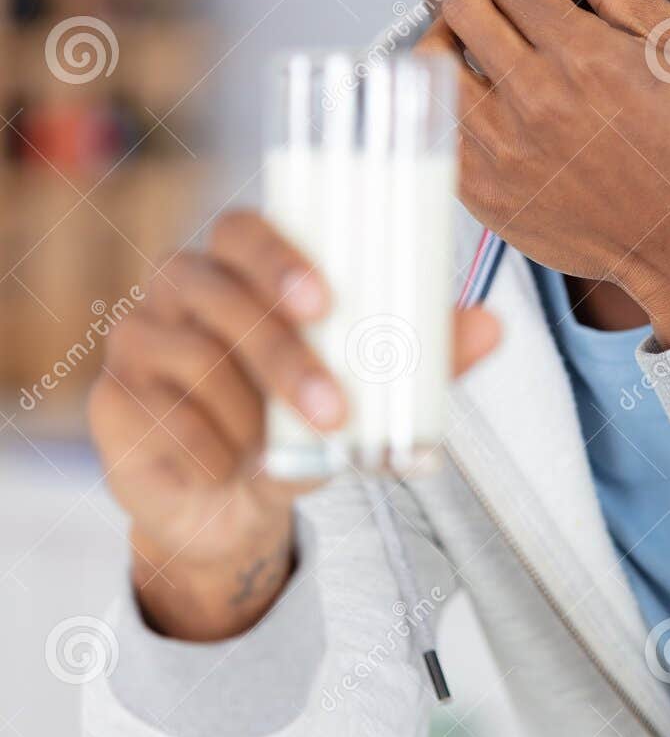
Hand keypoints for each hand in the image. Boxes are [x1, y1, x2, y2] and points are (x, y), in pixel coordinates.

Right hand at [89, 211, 498, 640]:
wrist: (230, 506)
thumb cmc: (295, 422)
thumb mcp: (361, 392)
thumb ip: (419, 360)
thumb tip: (491, 326)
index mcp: (238, 265)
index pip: (242, 230)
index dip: (278, 258)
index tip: (324, 301)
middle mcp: (178, 289)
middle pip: (218, 295)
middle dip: (281, 355)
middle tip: (333, 409)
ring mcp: (136, 340)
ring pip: (194, 362)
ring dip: (249, 416)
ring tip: (276, 449)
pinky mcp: (110, 401)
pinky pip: (161, 419)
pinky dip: (209, 452)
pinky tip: (228, 467)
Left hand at [420, 0, 669, 347]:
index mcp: (584, 58)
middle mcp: (533, 101)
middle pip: (460, 10)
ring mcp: (501, 151)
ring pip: (431, 65)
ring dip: (451, 43)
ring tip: (479, 45)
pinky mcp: (484, 193)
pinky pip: (437, 125)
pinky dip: (453, 102)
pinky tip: (486, 102)